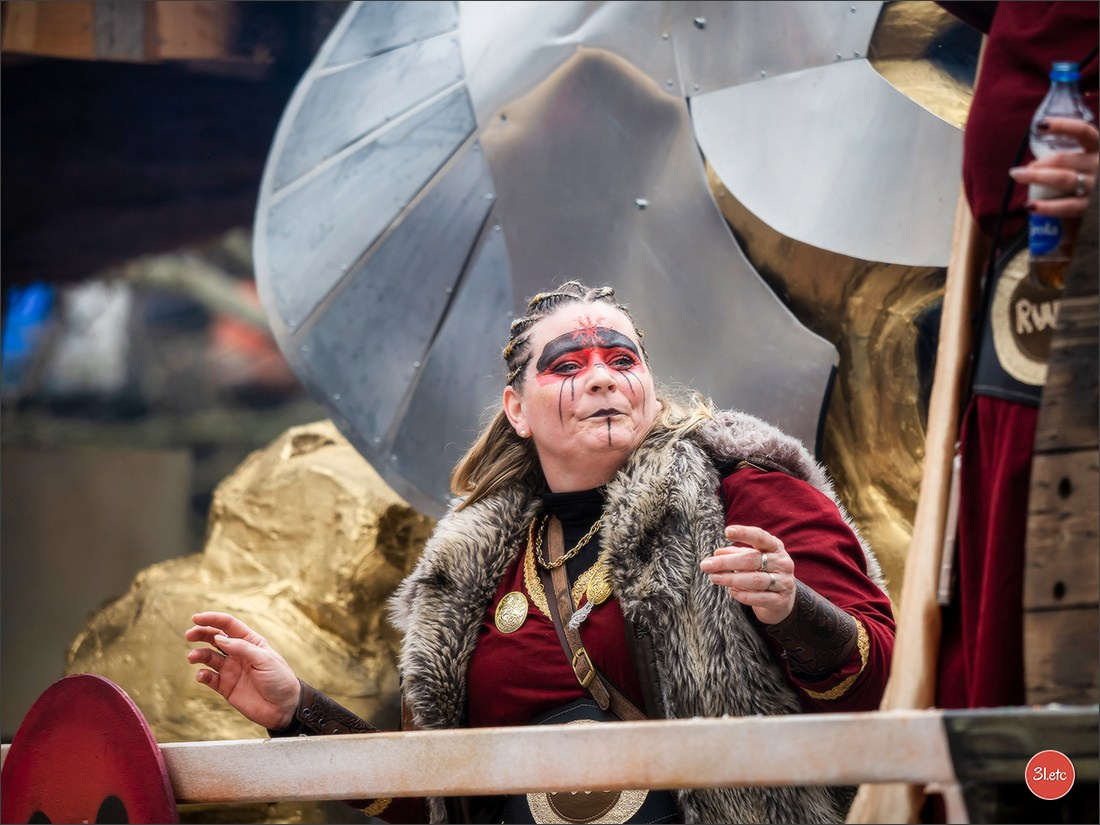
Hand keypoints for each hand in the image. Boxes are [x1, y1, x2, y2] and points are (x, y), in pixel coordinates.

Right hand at [185, 611, 300, 729]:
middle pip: (215, 638)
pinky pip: (209, 678)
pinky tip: (201, 675)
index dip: (212, 619)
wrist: (283, 708)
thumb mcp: (264, 659)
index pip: (228, 625)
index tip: (196, 618)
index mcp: (250, 641)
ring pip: (209, 657)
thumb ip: (241, 648)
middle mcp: (238, 653)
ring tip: (192, 657)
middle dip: (201, 634)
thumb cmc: (279, 679)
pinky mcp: (225, 686)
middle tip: (189, 635)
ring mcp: (231, 669)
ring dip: (199, 655)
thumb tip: (218, 638)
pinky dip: (202, 675)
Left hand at [700, 525, 795, 624]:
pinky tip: (731, 591)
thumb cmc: (763, 571)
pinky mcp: (781, 600)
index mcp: (775, 547)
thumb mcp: (751, 559)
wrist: (783, 598)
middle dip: (726, 562)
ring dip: (732, 579)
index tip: (727, 531)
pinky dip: (743, 595)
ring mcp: (784, 582)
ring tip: (714, 578)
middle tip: (706, 565)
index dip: (744, 533)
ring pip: (755, 580)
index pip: (760, 537)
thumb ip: (735, 554)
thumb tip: (717, 553)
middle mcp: (782, 562)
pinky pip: (760, 598)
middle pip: (752, 560)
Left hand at [1010, 117, 1098, 217]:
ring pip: (1063, 179)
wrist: (1099, 206)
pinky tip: (1029, 206)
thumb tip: (1030, 167)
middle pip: (1064, 159)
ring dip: (1037, 177)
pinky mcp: (1090, 207)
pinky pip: (1066, 206)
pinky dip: (1046, 206)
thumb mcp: (1081, 164)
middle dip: (1038, 163)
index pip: (1083, 131)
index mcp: (1097, 150)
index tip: (1040, 125)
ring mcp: (1095, 186)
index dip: (1062, 126)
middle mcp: (1098, 165)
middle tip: (1018, 171)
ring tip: (1018, 177)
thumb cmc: (1086, 182)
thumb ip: (1062, 161)